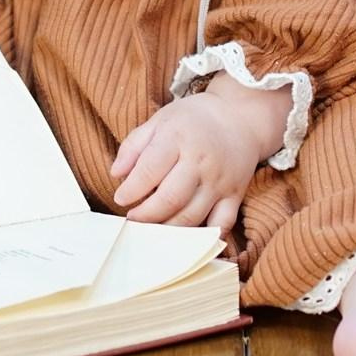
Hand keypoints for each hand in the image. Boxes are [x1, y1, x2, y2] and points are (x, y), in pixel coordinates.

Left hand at [109, 81, 287, 229]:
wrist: (240, 118)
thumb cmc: (194, 120)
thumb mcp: (160, 120)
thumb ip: (134, 146)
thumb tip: (116, 174)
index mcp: (178, 138)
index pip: (149, 170)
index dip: (131, 190)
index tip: (120, 198)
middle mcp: (201, 161)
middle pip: (170, 199)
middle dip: (145, 215)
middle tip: (133, 219)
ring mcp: (219, 181)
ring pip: (191, 216)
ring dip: (167, 229)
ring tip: (152, 228)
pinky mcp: (235, 195)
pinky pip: (221, 223)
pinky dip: (204, 236)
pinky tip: (186, 238)